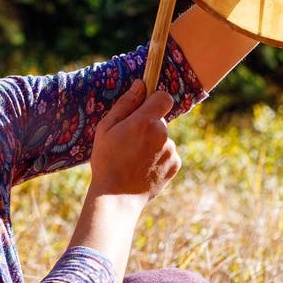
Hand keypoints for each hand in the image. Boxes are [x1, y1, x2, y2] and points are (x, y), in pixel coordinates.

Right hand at [89, 79, 180, 204]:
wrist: (116, 198)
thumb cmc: (106, 161)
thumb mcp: (106, 128)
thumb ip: (126, 104)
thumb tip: (141, 84)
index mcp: (145, 121)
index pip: (164, 97)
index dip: (154, 100)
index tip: (144, 109)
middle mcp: (163, 134)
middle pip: (161, 120)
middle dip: (149, 126)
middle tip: (130, 142)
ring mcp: (171, 150)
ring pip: (163, 139)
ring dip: (153, 144)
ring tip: (134, 159)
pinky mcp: (175, 165)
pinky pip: (168, 154)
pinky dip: (158, 158)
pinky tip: (142, 168)